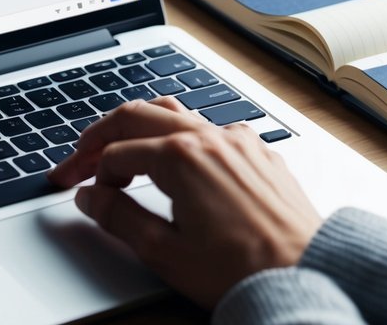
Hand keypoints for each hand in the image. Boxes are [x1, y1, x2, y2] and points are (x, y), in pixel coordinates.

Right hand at [48, 97, 322, 308]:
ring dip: (139, 126)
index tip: (79, 191)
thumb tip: (90, 197)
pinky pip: (209, 126)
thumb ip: (119, 218)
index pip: (115, 154)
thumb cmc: (243, 270)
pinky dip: (179, 134)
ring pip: (174, 111)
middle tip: (80, 158)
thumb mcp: (165, 253)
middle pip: (136, 116)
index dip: (89, 173)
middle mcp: (208, 137)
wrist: (308, 276)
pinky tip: (176, 158)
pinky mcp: (258, 151)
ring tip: (120, 146)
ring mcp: (237, 140)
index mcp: (180, 157)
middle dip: (101, 136)